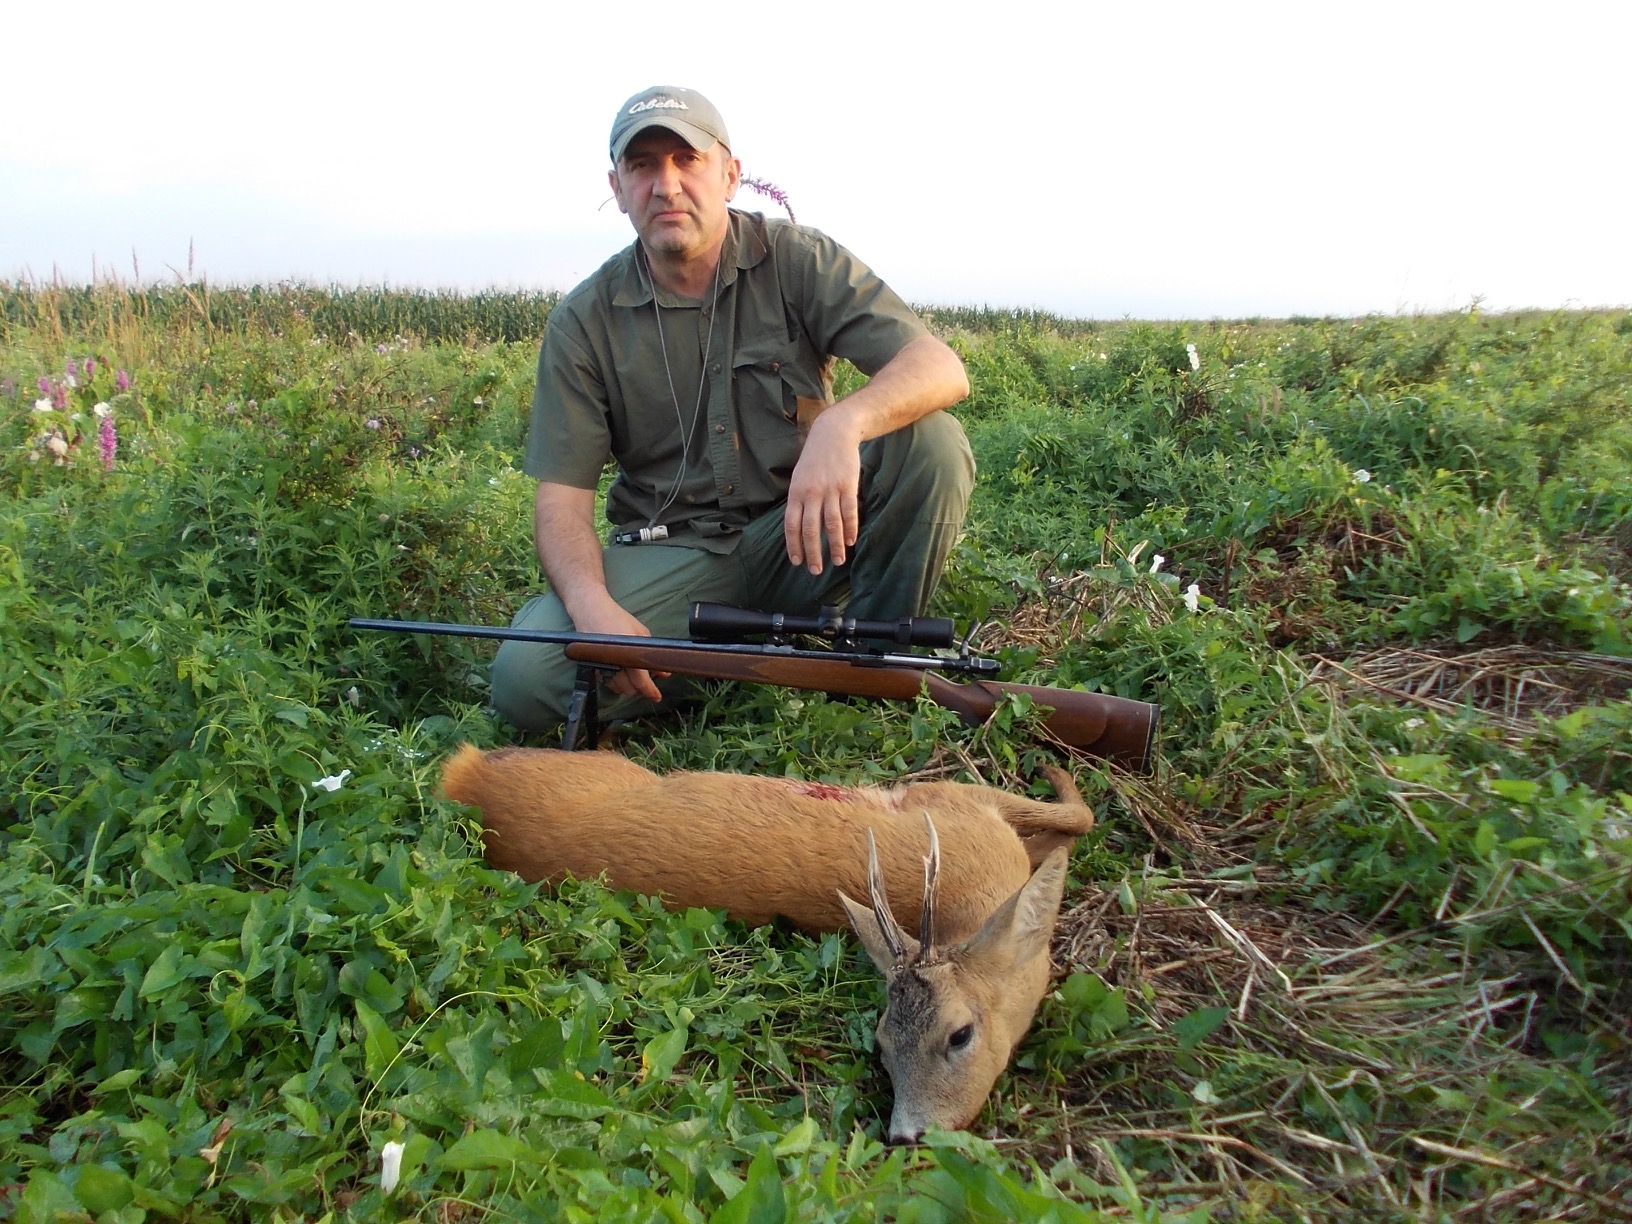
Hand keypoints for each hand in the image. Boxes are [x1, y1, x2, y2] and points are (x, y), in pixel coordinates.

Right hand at [570, 599, 667, 702]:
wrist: (591, 611)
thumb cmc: (617, 619)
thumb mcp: (641, 633)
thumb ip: (652, 654)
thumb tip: (663, 673)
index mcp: (628, 655)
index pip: (641, 682)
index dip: (651, 692)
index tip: (657, 696)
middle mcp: (613, 664)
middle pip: (629, 689)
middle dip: (639, 688)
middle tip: (647, 681)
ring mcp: (600, 667)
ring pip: (617, 688)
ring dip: (627, 686)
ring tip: (634, 676)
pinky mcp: (592, 667)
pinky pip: (606, 682)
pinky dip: (615, 681)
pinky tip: (620, 672)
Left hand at [784, 410, 862, 574]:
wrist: (834, 433)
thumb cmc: (815, 458)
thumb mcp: (799, 477)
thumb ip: (799, 500)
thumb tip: (798, 526)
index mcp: (796, 492)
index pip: (791, 525)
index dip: (794, 546)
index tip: (797, 562)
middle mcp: (811, 493)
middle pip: (811, 529)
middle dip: (813, 553)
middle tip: (815, 570)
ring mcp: (830, 490)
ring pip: (832, 525)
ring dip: (835, 546)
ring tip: (838, 561)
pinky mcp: (848, 486)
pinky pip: (849, 513)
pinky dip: (850, 529)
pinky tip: (851, 541)